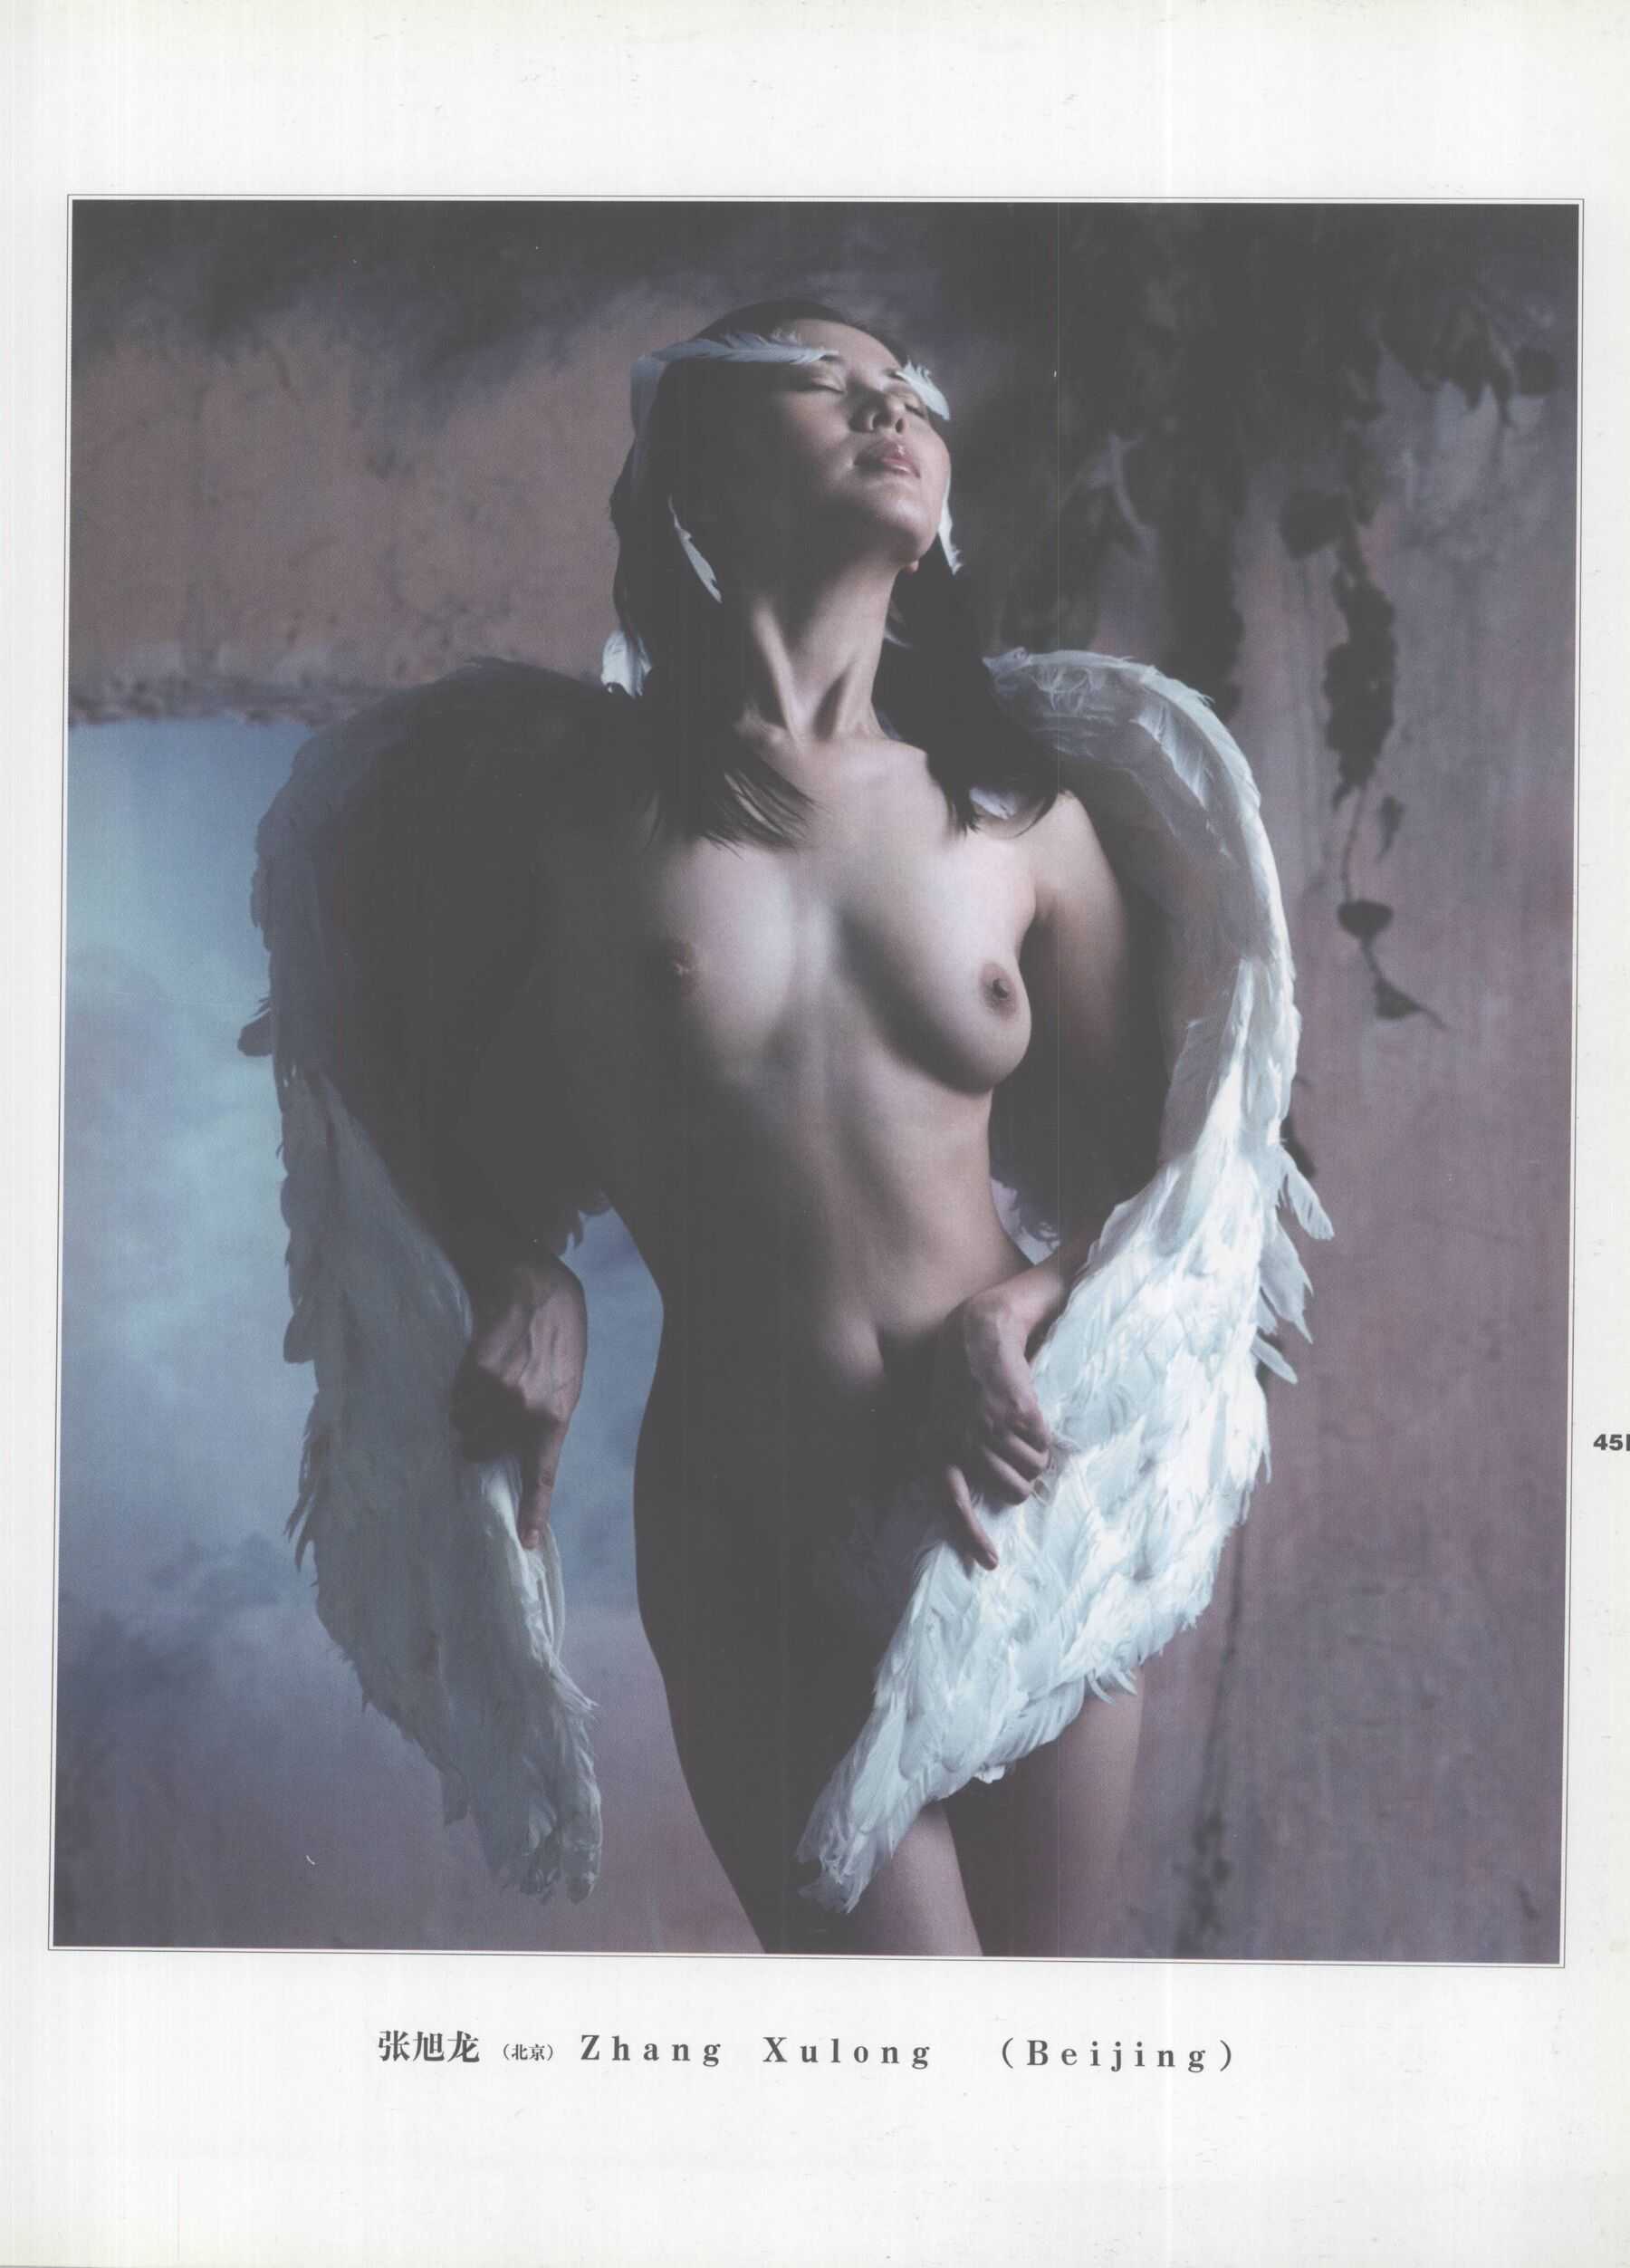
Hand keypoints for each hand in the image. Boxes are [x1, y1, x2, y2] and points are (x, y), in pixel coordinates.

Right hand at [450, 1257, 586, 1550]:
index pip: (543, 1474)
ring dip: (466, 1414)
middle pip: (482, 1452)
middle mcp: (528, 1411)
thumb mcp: (567, 1377)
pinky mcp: (476, 1371)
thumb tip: (523, 1447)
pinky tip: (474, 1367)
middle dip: (480, 1439)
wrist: (535, 1282)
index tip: (527, 1543)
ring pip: (463, 1427)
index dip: (533, 1511)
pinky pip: (454, 1400)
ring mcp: (501, 1393)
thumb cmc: (557, 1328)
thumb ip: (547, 1415)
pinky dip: (458, 1392)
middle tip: (488, 1411)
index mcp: (556, 1416)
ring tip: (484, 1383)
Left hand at [923, 1291, 1051, 1570]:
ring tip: (1022, 1432)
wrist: (978, 1334)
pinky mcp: (1019, 1413)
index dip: (972, 1537)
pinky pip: (1044, 1446)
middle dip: (1024, 1482)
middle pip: (1011, 1492)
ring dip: (1036, 1457)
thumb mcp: (941, 1420)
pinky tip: (1029, 1414)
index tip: (992, 1563)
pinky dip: (1044, 1436)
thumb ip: (954, 1456)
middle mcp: (963, 1443)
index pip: (953, 1505)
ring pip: (1032, 1471)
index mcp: (939, 1449)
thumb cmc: (961, 1382)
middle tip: (1019, 1459)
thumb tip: (975, 1505)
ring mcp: (991, 1429)